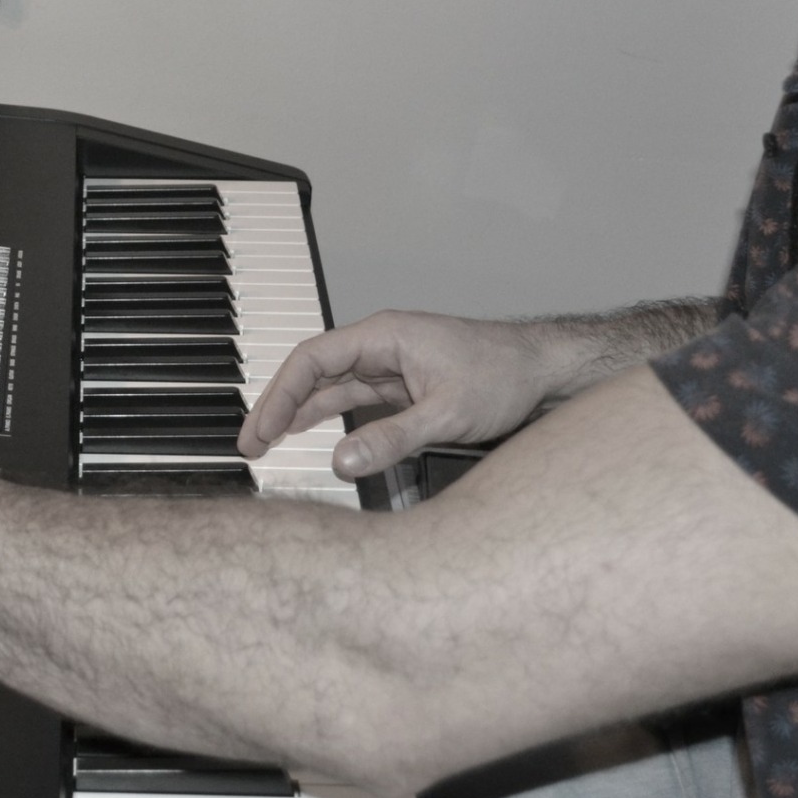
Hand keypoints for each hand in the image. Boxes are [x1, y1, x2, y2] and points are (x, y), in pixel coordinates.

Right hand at [239, 311, 560, 479]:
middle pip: (313, 373)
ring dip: (298, 413)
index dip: (280, 394)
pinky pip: (353, 400)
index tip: (262, 428)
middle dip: (278, 406)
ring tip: (267, 443)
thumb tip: (342, 461)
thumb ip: (392, 439)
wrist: (547, 370)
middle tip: (249, 443)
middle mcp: (381, 346)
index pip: (313, 359)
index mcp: (384, 336)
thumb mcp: (447, 413)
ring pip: (330, 388)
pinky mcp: (403, 387)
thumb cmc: (505, 374)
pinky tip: (308, 435)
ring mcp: (391, 367)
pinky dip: (327, 417)